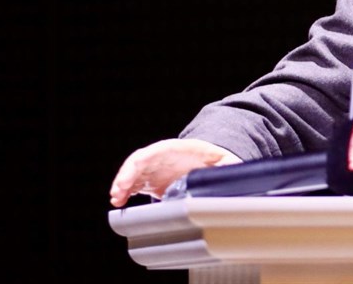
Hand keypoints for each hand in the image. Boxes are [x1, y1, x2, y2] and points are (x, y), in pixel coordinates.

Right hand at [109, 138, 241, 207]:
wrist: (209, 162)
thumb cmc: (216, 160)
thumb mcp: (225, 160)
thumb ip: (228, 165)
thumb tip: (236, 170)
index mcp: (177, 149)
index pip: (154, 152)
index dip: (141, 164)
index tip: (132, 178)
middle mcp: (161, 157)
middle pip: (138, 162)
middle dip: (126, 176)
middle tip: (118, 193)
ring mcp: (155, 168)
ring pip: (133, 173)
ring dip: (122, 186)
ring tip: (116, 200)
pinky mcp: (151, 180)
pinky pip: (134, 184)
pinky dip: (125, 192)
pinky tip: (120, 203)